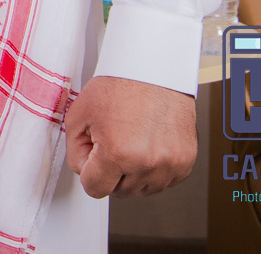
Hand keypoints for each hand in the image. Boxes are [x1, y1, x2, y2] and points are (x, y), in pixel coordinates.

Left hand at [64, 75, 196, 197]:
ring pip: (142, 188)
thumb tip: (84, 170)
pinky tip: (147, 143)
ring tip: (130, 139)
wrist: (154, 69)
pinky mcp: (186, 162)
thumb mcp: (79, 114)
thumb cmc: (120, 85)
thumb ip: (75, 150)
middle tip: (112, 139)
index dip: (89, 172)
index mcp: (118, 153)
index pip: (95, 189)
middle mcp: (147, 163)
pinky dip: (153, 168)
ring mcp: (170, 164)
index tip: (92, 157)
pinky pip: (163, 180)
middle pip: (119, 190)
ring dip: (133, 172)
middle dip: (110, 170)